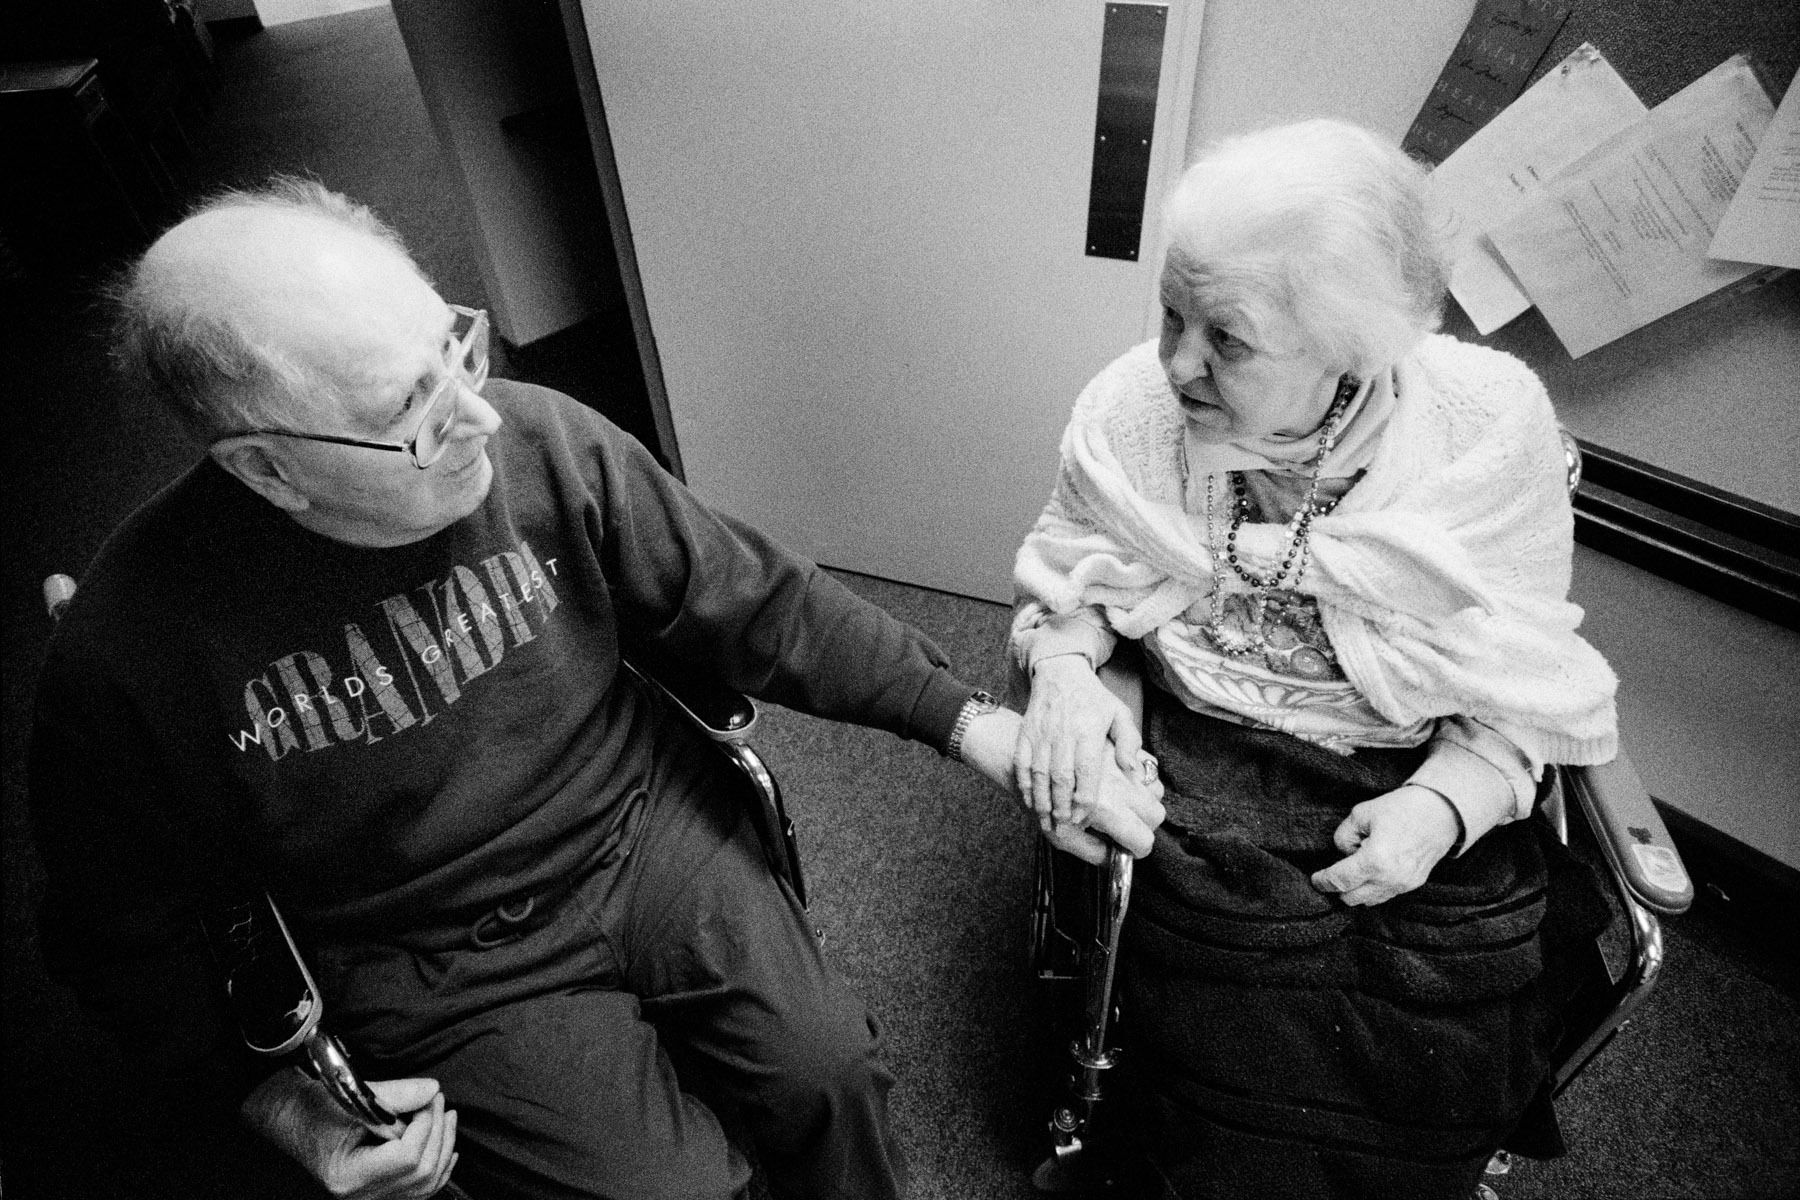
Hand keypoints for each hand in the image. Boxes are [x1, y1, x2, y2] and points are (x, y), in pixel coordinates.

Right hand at [243, 1069, 458, 1198]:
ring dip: (443, 1146)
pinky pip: (420, 1189)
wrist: (291, 1120)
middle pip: (421, 1171)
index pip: (406, 1157)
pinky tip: (446, 1146)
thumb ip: (394, 1094)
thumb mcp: (348, 1095)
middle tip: (437, 1101)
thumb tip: (431, 1090)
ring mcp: (370, 1196)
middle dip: (437, 1131)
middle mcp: (359, 1194)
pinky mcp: (378, 1190)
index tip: (429, 1097)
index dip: (425, 1124)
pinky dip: (439, 1167)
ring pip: (426, 1183)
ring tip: (444, 1116)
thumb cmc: (311, 1108)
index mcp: (346, 1175)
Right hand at [952, 704, 1162, 862]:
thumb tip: (1133, 771)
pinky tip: (1029, 801)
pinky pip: (1022, 763)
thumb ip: (1130, 743)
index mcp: (1088, 732)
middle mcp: (1063, 734)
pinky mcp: (1026, 734)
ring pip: (1039, 774)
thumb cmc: (1093, 698)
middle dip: (1061, 805)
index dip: (1083, 797)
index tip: (1084, 817)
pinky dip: (1024, 784)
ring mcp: (1041, 735)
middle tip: (1064, 825)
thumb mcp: (1120, 714)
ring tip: (1046, 820)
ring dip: (1041, 800)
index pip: (1086, 771)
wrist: (1059, 672)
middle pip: (1060, 777)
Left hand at [1040, 752, 1165, 863]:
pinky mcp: (1120, 748)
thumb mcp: (1062, 837)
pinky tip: (1126, 786)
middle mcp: (1119, 785)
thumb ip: (1092, 853)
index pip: (1144, 839)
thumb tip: (1115, 860)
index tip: (1125, 849)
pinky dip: (1144, 779)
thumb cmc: (1044, 803)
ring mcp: (1122, 764)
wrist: (1033, 768)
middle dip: (1144, 827)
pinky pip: (1150, 766)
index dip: (1136, 850)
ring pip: (1157, 791)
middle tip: (1125, 828)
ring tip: (1124, 806)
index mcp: (1106, 809)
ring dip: (1145, 802)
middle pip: (1156, 814)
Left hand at [1310, 785, 1460, 906]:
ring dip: (1356, 890)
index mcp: (1375, 861)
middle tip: (1335, 870)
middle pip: (1351, 898)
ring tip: (1357, 867)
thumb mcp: (1361, 814)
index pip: (1339, 881)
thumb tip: (1342, 853)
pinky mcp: (1412, 885)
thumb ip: (1343, 837)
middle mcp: (1389, 879)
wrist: (1439, 813)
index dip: (1322, 882)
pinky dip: (1372, 889)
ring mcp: (1403, 885)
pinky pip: (1384, 896)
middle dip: (1338, 887)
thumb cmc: (1400, 809)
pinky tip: (1371, 871)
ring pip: (1368, 901)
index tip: (1315, 880)